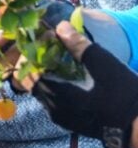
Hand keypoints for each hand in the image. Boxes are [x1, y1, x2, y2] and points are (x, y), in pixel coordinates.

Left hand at [32, 21, 137, 147]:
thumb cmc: (122, 95)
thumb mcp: (102, 64)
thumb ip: (78, 45)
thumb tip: (60, 26)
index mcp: (57, 96)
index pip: (26, 73)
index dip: (31, 53)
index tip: (43, 40)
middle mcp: (54, 110)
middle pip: (32, 82)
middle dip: (37, 62)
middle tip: (50, 45)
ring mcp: (63, 118)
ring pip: (42, 91)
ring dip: (46, 73)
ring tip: (59, 56)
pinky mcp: (72, 121)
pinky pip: (53, 100)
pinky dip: (55, 84)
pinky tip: (69, 73)